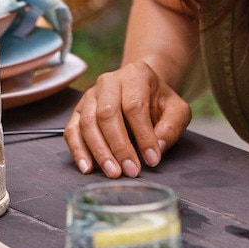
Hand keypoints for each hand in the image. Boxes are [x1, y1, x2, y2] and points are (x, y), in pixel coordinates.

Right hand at [65, 61, 191, 177]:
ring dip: (99, 151)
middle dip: (119, 146)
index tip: (152, 159)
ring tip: (113, 173)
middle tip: (131, 171)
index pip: (134, 106)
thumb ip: (172, 127)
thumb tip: (158, 148)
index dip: (143, 135)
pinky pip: (72, 130)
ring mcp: (90, 95)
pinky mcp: (79, 111)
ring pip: (88, 123)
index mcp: (135, 74)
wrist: (142, 91)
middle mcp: (108, 81)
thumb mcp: (177, 110)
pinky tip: (87, 167)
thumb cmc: (160, 103)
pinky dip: (77, 150)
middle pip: (107, 114)